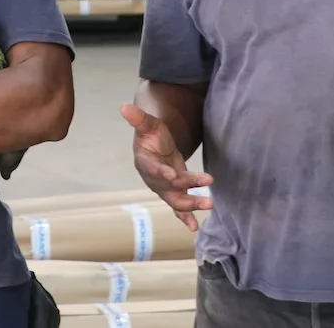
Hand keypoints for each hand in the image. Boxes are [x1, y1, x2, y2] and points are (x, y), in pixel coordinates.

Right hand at [120, 103, 212, 231]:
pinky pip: (178, 207)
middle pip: (169, 188)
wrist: (155, 144)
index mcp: (145, 162)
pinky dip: (185, 217)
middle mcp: (153, 179)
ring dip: (192, 204)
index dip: (161, 172)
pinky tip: (195, 227)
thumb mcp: (147, 123)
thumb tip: (124, 106)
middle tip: (206, 192)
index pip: (153, 168)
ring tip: (210, 204)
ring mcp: (163, 188)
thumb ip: (138, 118)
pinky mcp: (173, 191)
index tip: (173, 175)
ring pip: (177, 199)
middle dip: (187, 191)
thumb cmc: (151, 133)